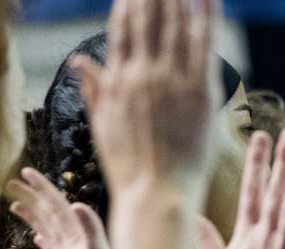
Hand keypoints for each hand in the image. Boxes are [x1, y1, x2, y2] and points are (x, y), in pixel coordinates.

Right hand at [73, 0, 217, 197]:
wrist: (156, 193)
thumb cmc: (131, 168)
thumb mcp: (104, 126)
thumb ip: (95, 89)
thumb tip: (78, 60)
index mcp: (119, 81)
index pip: (122, 32)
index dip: (128, 7)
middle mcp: (143, 74)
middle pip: (148, 22)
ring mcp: (171, 80)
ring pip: (175, 27)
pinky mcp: (199, 90)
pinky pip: (204, 45)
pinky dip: (206, 18)